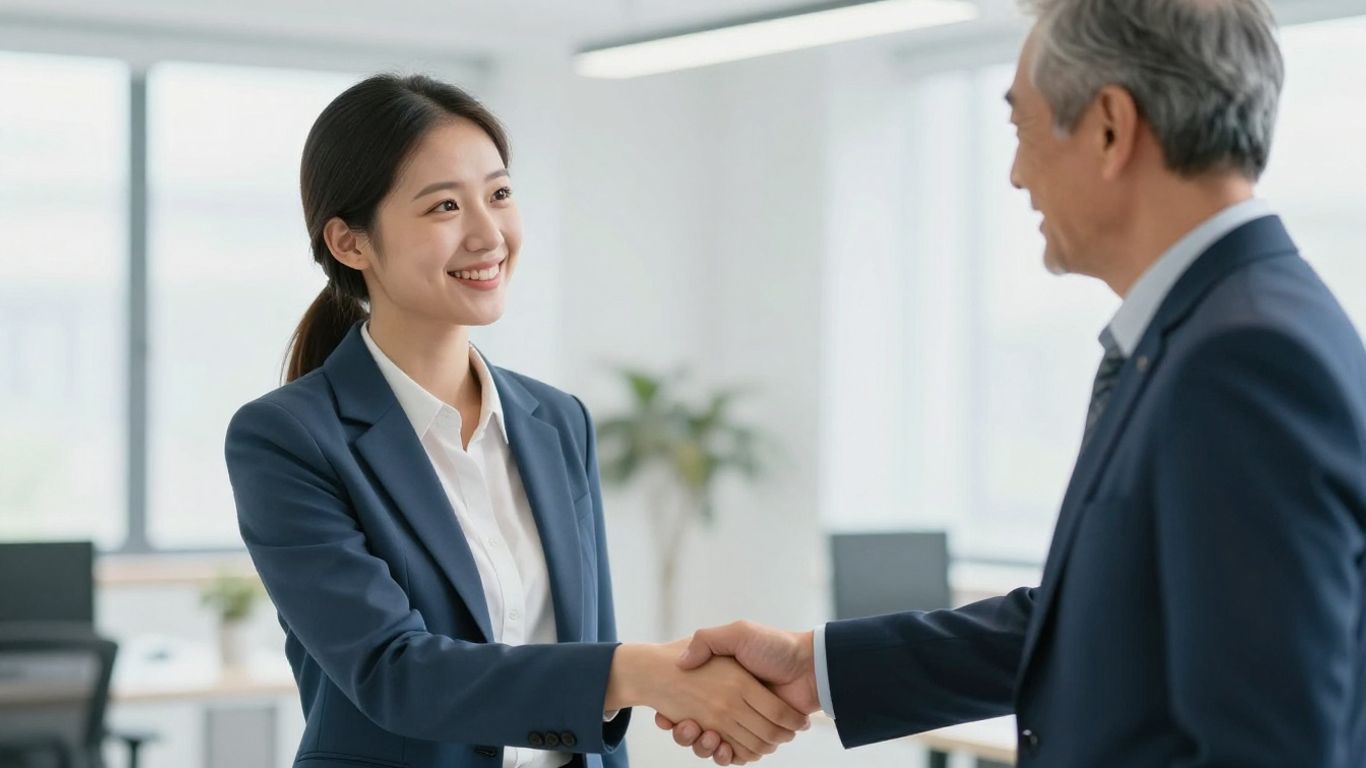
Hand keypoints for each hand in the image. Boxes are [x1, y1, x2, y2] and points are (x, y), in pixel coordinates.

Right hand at [605, 640, 807, 762]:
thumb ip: (708, 640)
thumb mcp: (738, 633)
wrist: (810, 666)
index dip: (672, 716)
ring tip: (706, 736)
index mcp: (721, 683)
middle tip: (686, 727)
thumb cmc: (775, 647)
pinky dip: (727, 757)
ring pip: (713, 746)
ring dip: (704, 748)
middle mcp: (729, 704)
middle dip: (685, 734)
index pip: (687, 704)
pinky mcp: (758, 737)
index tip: (665, 718)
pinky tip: (722, 748)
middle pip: (696, 729)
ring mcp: (743, 723)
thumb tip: (681, 662)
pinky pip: (737, 755)